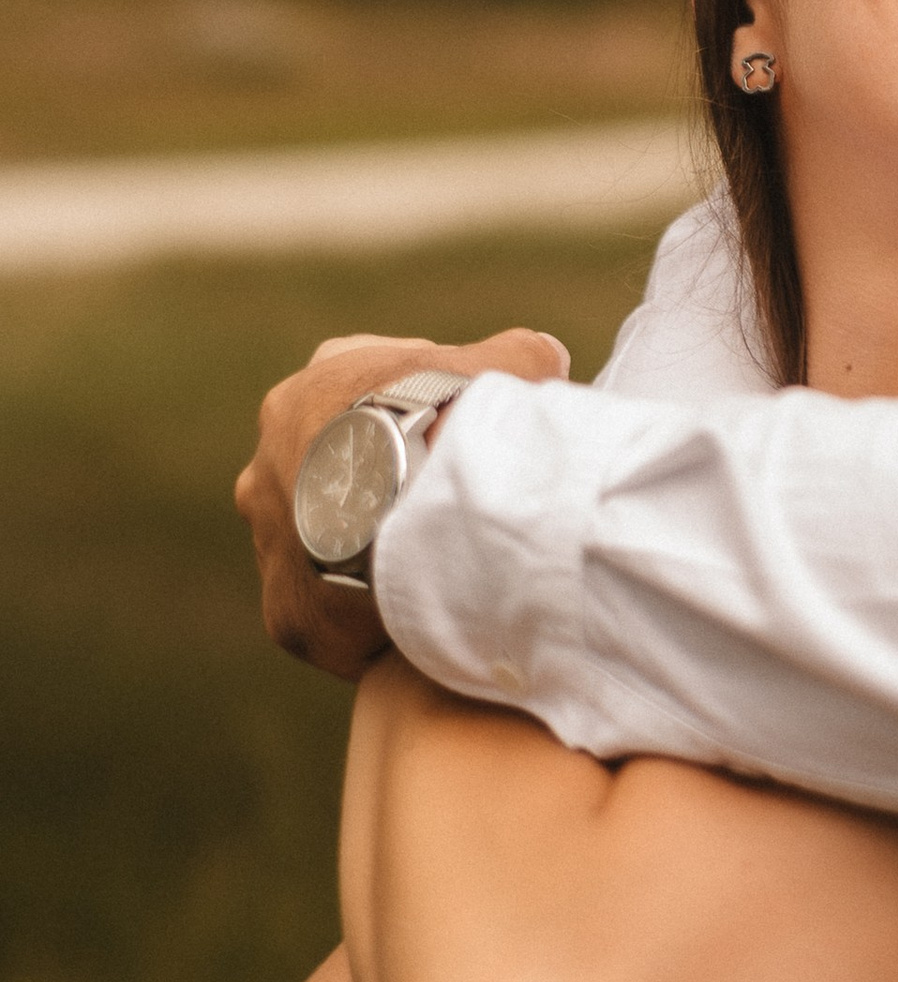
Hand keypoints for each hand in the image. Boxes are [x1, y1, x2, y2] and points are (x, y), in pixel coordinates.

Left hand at [236, 327, 571, 679]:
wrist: (411, 492)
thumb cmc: (453, 414)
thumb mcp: (504, 362)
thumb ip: (517, 358)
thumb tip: (545, 358)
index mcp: (309, 392)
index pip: (356, 397)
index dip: (412, 418)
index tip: (452, 438)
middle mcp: (267, 463)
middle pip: (330, 481)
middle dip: (377, 494)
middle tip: (439, 512)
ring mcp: (268, 540)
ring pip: (324, 553)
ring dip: (366, 557)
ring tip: (433, 569)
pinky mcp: (286, 612)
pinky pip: (332, 619)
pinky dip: (366, 623)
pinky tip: (417, 622)